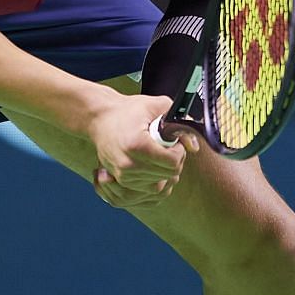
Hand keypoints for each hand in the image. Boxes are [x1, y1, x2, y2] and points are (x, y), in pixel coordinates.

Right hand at [88, 93, 185, 208]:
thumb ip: (179, 124)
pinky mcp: (121, 180)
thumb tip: (194, 146)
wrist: (100, 118)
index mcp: (137, 144)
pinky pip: (149, 187)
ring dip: (165, 170)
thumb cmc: (128, 110)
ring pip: (160, 183)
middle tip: (168, 147)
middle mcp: (129, 163)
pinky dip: (155, 177)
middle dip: (174, 161)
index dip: (180, 152)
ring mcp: (124, 174)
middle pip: (168, 173)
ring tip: (158, 153)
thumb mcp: (156, 107)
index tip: (174, 142)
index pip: (172, 162)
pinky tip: (152, 163)